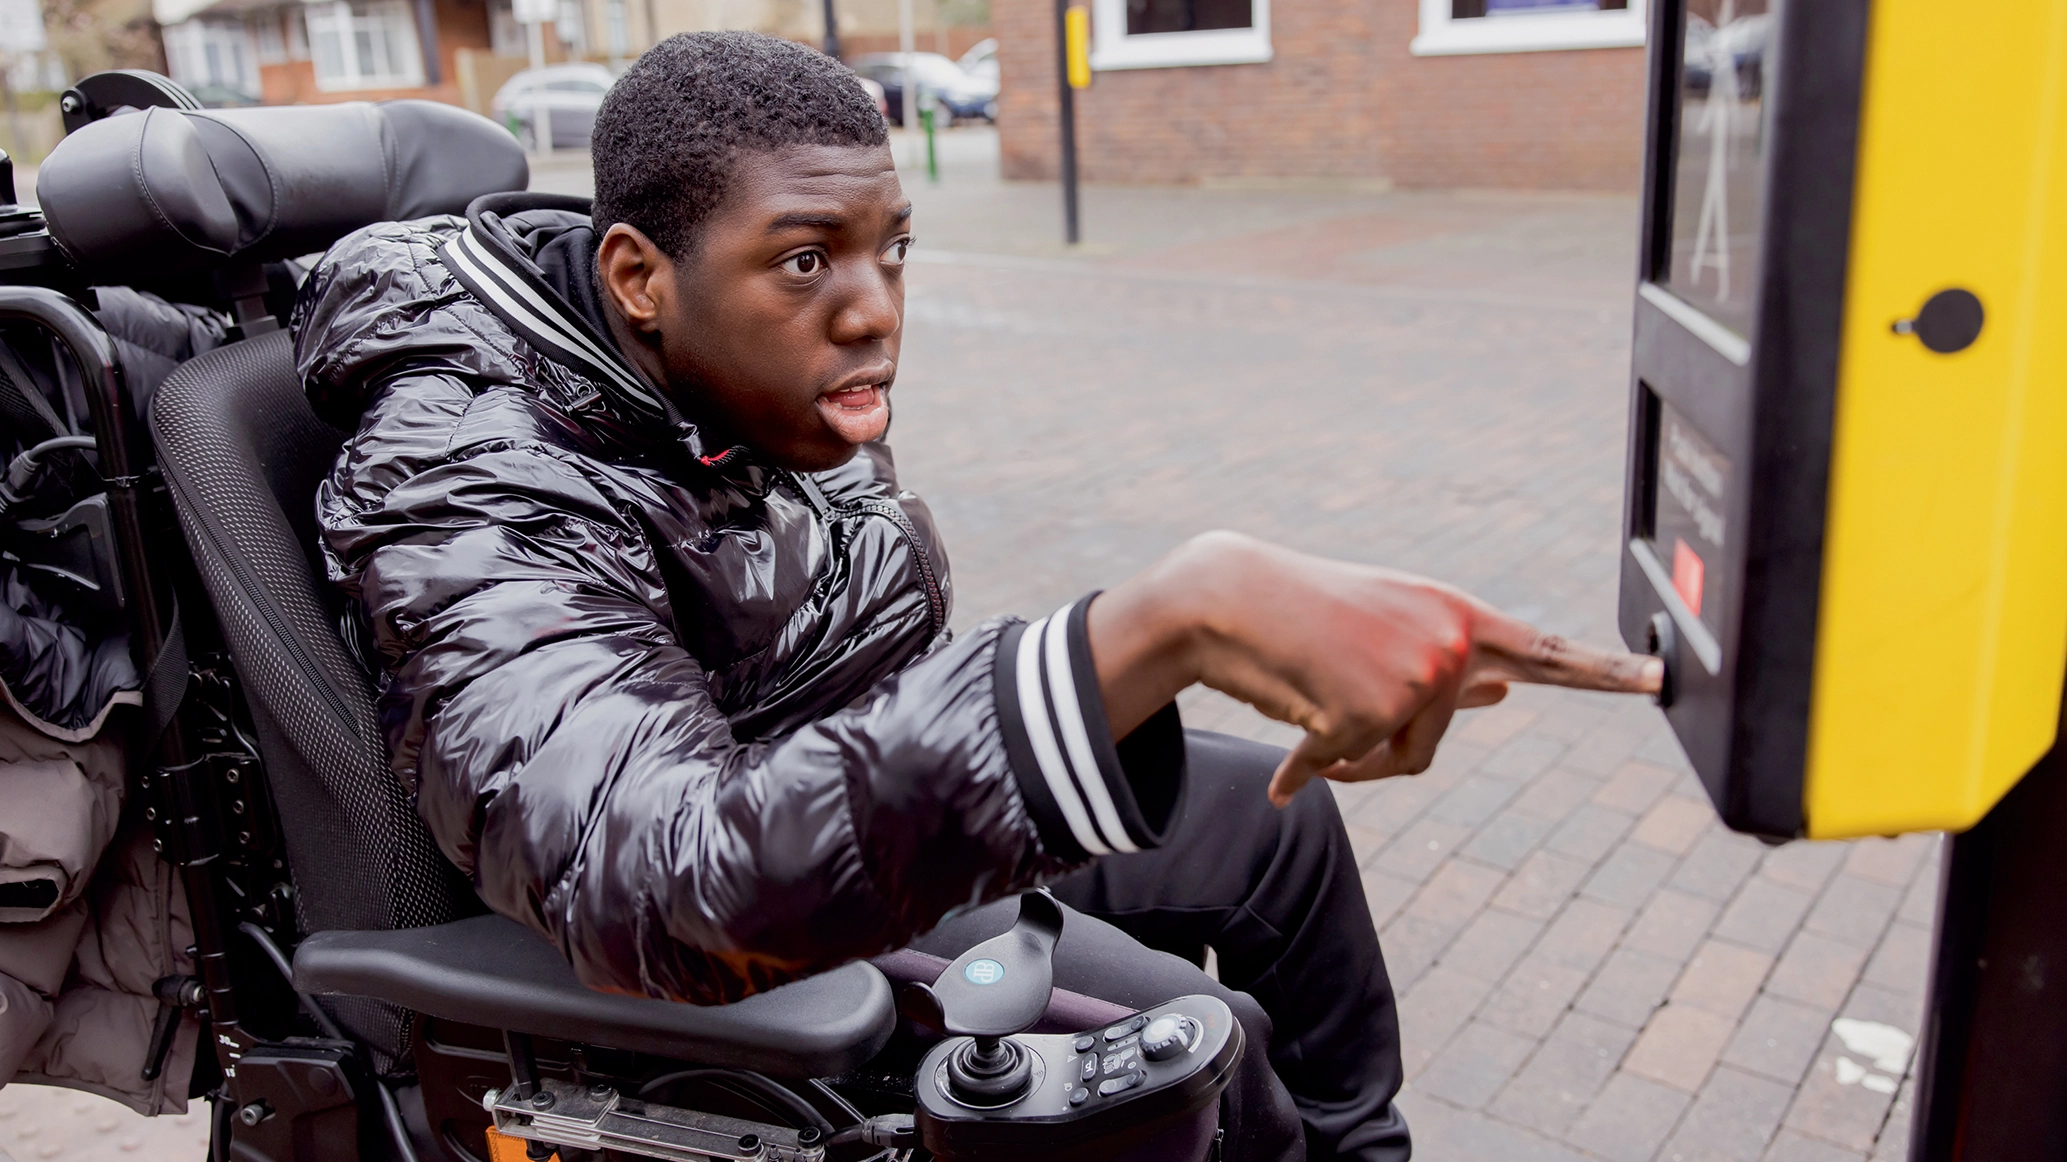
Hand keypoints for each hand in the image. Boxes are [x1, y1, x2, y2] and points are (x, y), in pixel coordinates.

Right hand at [1089, 532, 1662, 806]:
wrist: (1229, 596)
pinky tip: (1280, 756)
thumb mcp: (1388, 630)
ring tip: (1303, 706)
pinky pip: (1344, 766)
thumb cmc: (1303, 614)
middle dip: (1379, 749)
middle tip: (1329, 735)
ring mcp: (1415, 672)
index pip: (1544, 652)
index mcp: (1456, 614)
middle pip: (1435, 736)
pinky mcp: (1372, 706)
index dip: (1605, 672)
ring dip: (1346, 756)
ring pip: (1396, 758)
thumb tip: (1505, 691)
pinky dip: (1306, 766)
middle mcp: (1449, 639)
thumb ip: (1449, 662)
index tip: (1661, 678)